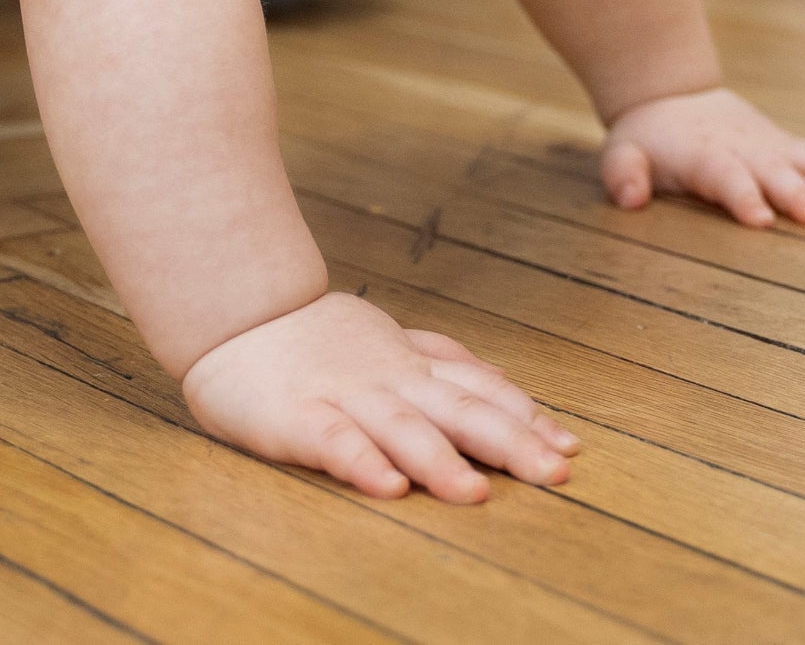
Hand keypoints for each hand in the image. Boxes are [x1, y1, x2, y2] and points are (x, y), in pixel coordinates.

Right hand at [180, 291, 577, 501]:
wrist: (235, 312)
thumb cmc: (315, 334)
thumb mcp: (389, 337)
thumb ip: (443, 357)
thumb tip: (500, 376)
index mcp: (413, 365)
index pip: (481, 390)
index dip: (526, 416)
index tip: (570, 446)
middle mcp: (390, 379)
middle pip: (460, 411)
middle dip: (511, 442)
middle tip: (557, 474)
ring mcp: (345, 395)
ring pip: (402, 428)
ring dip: (441, 461)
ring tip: (477, 493)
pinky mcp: (297, 415)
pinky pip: (334, 440)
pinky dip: (361, 462)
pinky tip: (387, 487)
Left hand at [600, 86, 804, 226]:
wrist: (674, 96)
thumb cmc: (648, 138)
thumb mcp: (622, 152)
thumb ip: (623, 174)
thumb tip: (630, 199)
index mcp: (706, 156)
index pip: (726, 178)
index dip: (743, 198)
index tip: (762, 221)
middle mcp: (746, 150)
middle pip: (775, 171)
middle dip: (796, 194)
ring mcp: (772, 147)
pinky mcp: (788, 148)